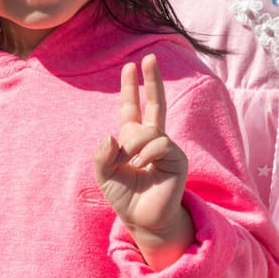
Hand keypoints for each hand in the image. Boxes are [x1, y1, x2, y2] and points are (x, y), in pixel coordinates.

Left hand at [93, 55, 193, 262]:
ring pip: (149, 130)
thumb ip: (102, 155)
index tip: (130, 67)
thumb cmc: (125, 198)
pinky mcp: (177, 158)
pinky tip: (143, 166)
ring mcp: (166, 148)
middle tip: (149, 57)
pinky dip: (146, 153)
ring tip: (131, 164)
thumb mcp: (104, 175)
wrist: (143, 220)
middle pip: (155, 104)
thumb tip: (112, 136)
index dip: (131, 88)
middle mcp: (151, 140)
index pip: (132, 109)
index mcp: (132, 140)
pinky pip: (160, 143)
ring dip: (134, 145)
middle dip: (152, 80)